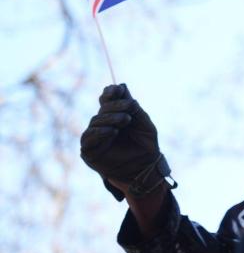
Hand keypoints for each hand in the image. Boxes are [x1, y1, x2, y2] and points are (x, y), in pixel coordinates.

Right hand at [80, 84, 171, 199]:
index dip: (110, 93)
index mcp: (114, 116)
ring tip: (125, 120)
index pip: (106, 100)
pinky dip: (100, 132)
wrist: (146, 166)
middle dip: (116, 106)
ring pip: (95, 121)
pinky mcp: (89, 151)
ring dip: (110, 118)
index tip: (117, 90)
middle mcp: (102, 124)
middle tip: (130, 108)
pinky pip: (89, 138)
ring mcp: (95, 137)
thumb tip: (121, 86)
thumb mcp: (143, 122)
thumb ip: (132, 106)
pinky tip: (112, 131)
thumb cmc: (145, 144)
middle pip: (102, 109)